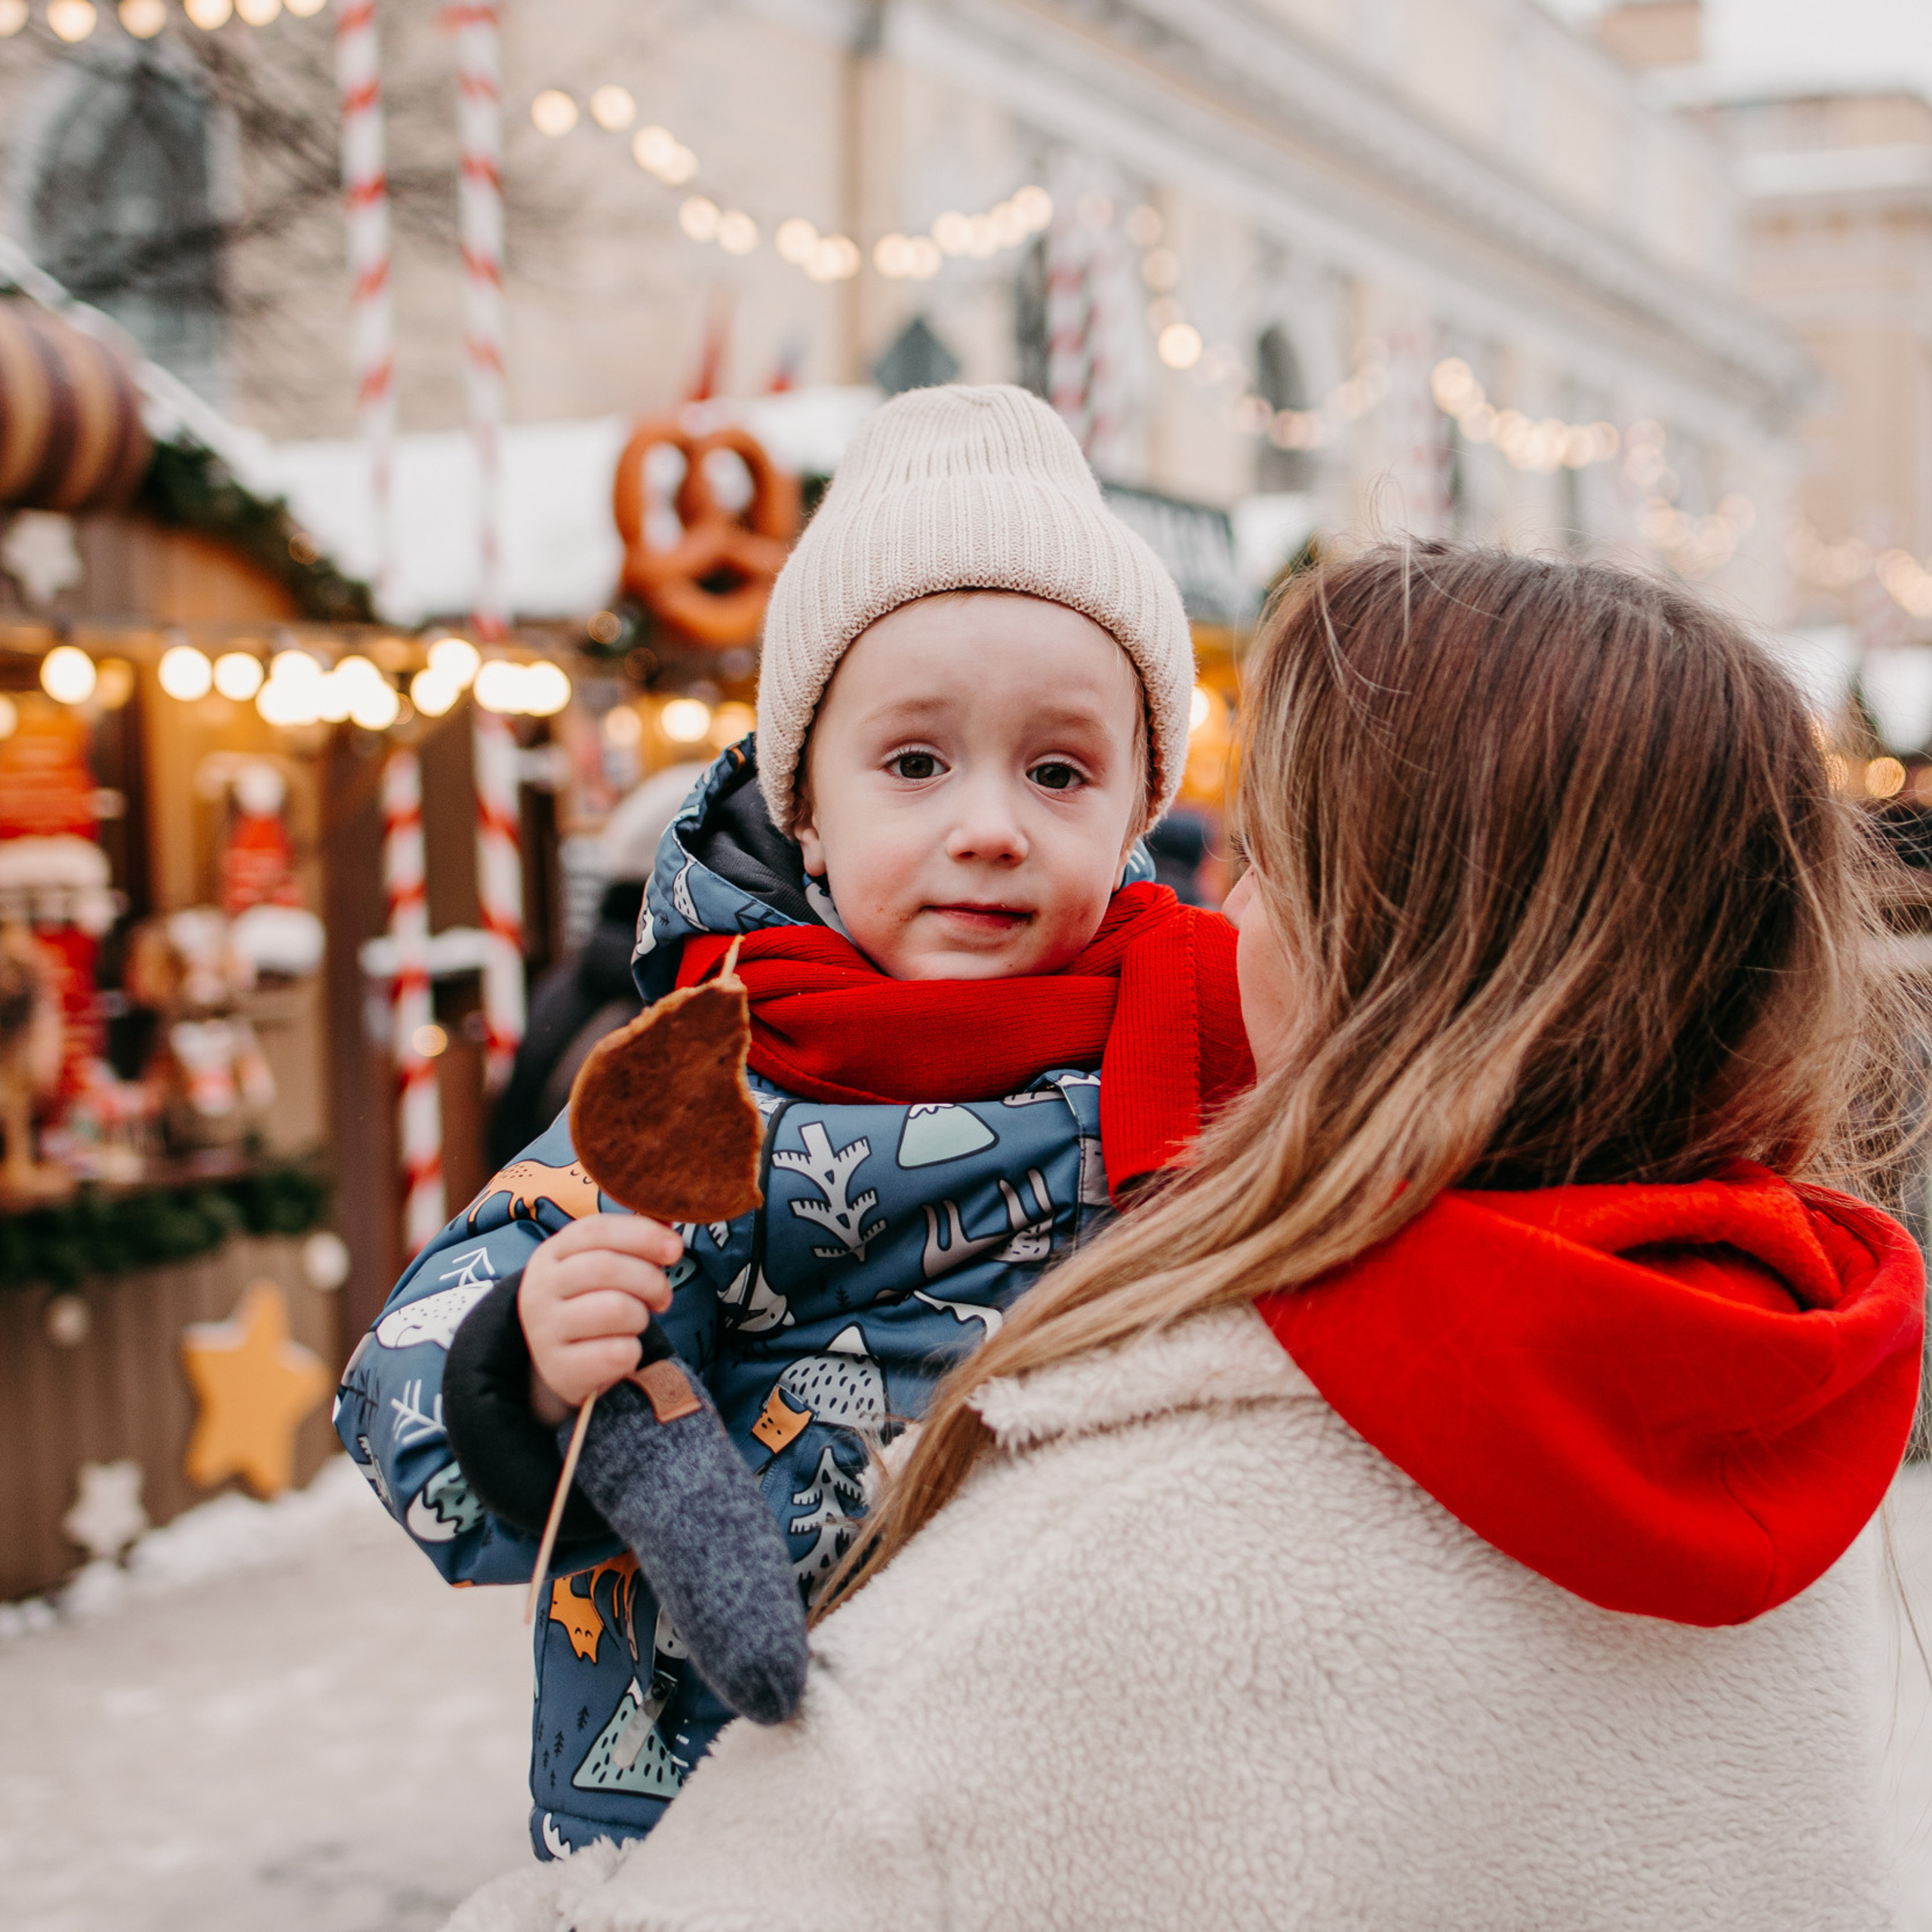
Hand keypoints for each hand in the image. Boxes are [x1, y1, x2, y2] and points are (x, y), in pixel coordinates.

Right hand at [519, 1213, 683, 1421]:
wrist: (559, 1363)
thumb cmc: (591, 1303)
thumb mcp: (602, 1265)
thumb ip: (633, 1239)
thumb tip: (670, 1216)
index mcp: (550, 1254)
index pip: (595, 1230)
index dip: (642, 1234)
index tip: (675, 1249)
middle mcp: (539, 1289)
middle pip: (606, 1267)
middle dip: (650, 1280)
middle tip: (662, 1297)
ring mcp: (544, 1331)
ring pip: (615, 1309)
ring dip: (640, 1317)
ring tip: (636, 1323)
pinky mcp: (560, 1369)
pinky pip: (618, 1353)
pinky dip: (632, 1351)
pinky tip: (622, 1350)